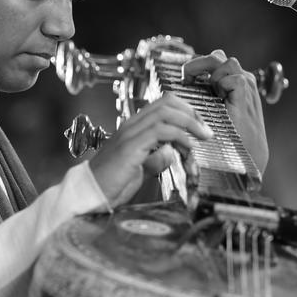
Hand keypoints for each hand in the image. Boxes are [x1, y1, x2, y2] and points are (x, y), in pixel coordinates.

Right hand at [88, 93, 213, 207]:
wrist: (90, 194)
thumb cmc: (111, 184)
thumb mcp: (140, 169)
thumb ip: (155, 159)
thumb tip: (171, 154)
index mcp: (133, 128)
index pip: (163, 105)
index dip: (186, 111)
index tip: (200, 126)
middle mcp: (131, 126)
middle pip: (167, 102)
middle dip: (192, 113)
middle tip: (206, 130)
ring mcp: (129, 134)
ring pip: (166, 113)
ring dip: (190, 123)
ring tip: (203, 137)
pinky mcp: (130, 147)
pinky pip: (160, 131)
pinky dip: (180, 137)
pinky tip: (188, 148)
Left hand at [181, 50, 268, 171]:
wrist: (247, 157)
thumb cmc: (227, 139)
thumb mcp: (212, 114)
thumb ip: (202, 99)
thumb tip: (179, 91)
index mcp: (233, 83)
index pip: (213, 61)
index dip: (196, 66)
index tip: (183, 80)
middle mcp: (241, 80)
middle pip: (217, 56)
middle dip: (198, 64)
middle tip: (186, 79)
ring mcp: (246, 86)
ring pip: (227, 62)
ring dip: (211, 73)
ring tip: (203, 90)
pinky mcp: (247, 94)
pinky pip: (235, 78)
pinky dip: (222, 84)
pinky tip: (217, 98)